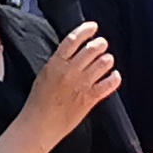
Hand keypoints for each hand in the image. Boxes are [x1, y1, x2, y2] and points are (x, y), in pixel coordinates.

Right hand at [24, 24, 121, 145]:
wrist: (39, 125)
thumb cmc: (38, 102)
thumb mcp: (44, 75)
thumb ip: (58, 63)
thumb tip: (73, 52)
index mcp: (55, 64)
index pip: (73, 39)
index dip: (86, 30)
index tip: (93, 26)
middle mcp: (70, 71)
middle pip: (91, 49)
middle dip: (100, 44)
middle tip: (102, 45)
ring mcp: (81, 85)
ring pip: (103, 63)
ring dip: (107, 60)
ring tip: (107, 61)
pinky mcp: (90, 99)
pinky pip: (109, 83)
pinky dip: (114, 78)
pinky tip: (114, 76)